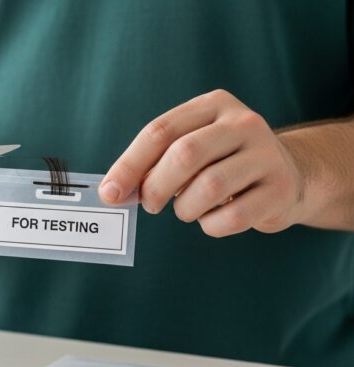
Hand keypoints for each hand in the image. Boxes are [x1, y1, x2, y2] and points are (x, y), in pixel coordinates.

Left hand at [99, 89, 306, 237]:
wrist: (292, 175)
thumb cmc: (223, 163)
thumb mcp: (191, 148)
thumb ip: (153, 163)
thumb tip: (112, 192)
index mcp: (213, 105)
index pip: (160, 131)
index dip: (129, 165)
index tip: (110, 193)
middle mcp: (244, 123)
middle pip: (184, 154)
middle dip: (155, 187)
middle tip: (149, 205)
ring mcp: (267, 155)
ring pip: (208, 187)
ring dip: (185, 209)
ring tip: (186, 210)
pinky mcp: (281, 190)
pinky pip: (232, 217)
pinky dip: (211, 225)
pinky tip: (213, 219)